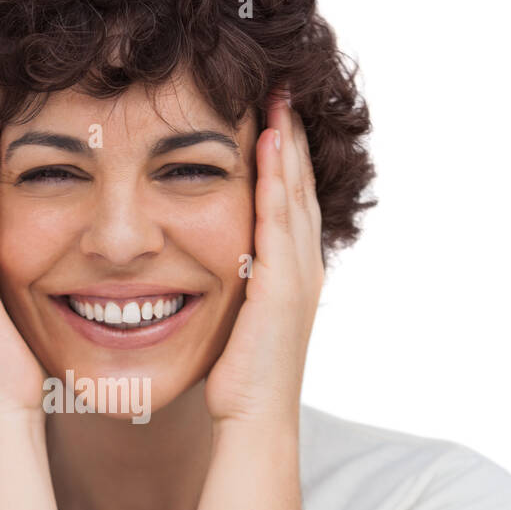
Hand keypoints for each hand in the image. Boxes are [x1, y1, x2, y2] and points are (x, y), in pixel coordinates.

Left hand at [204, 93, 323, 431]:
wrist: (255, 422)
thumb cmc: (239, 382)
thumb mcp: (236, 322)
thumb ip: (231, 289)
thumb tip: (208, 272)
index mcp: (290, 272)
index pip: (286, 200)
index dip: (282, 157)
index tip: (270, 114)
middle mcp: (302, 266)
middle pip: (298, 185)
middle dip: (291, 135)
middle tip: (283, 88)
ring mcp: (297, 274)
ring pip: (294, 192)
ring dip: (287, 142)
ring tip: (279, 97)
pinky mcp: (284, 284)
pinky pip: (279, 218)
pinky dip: (275, 178)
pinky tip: (267, 143)